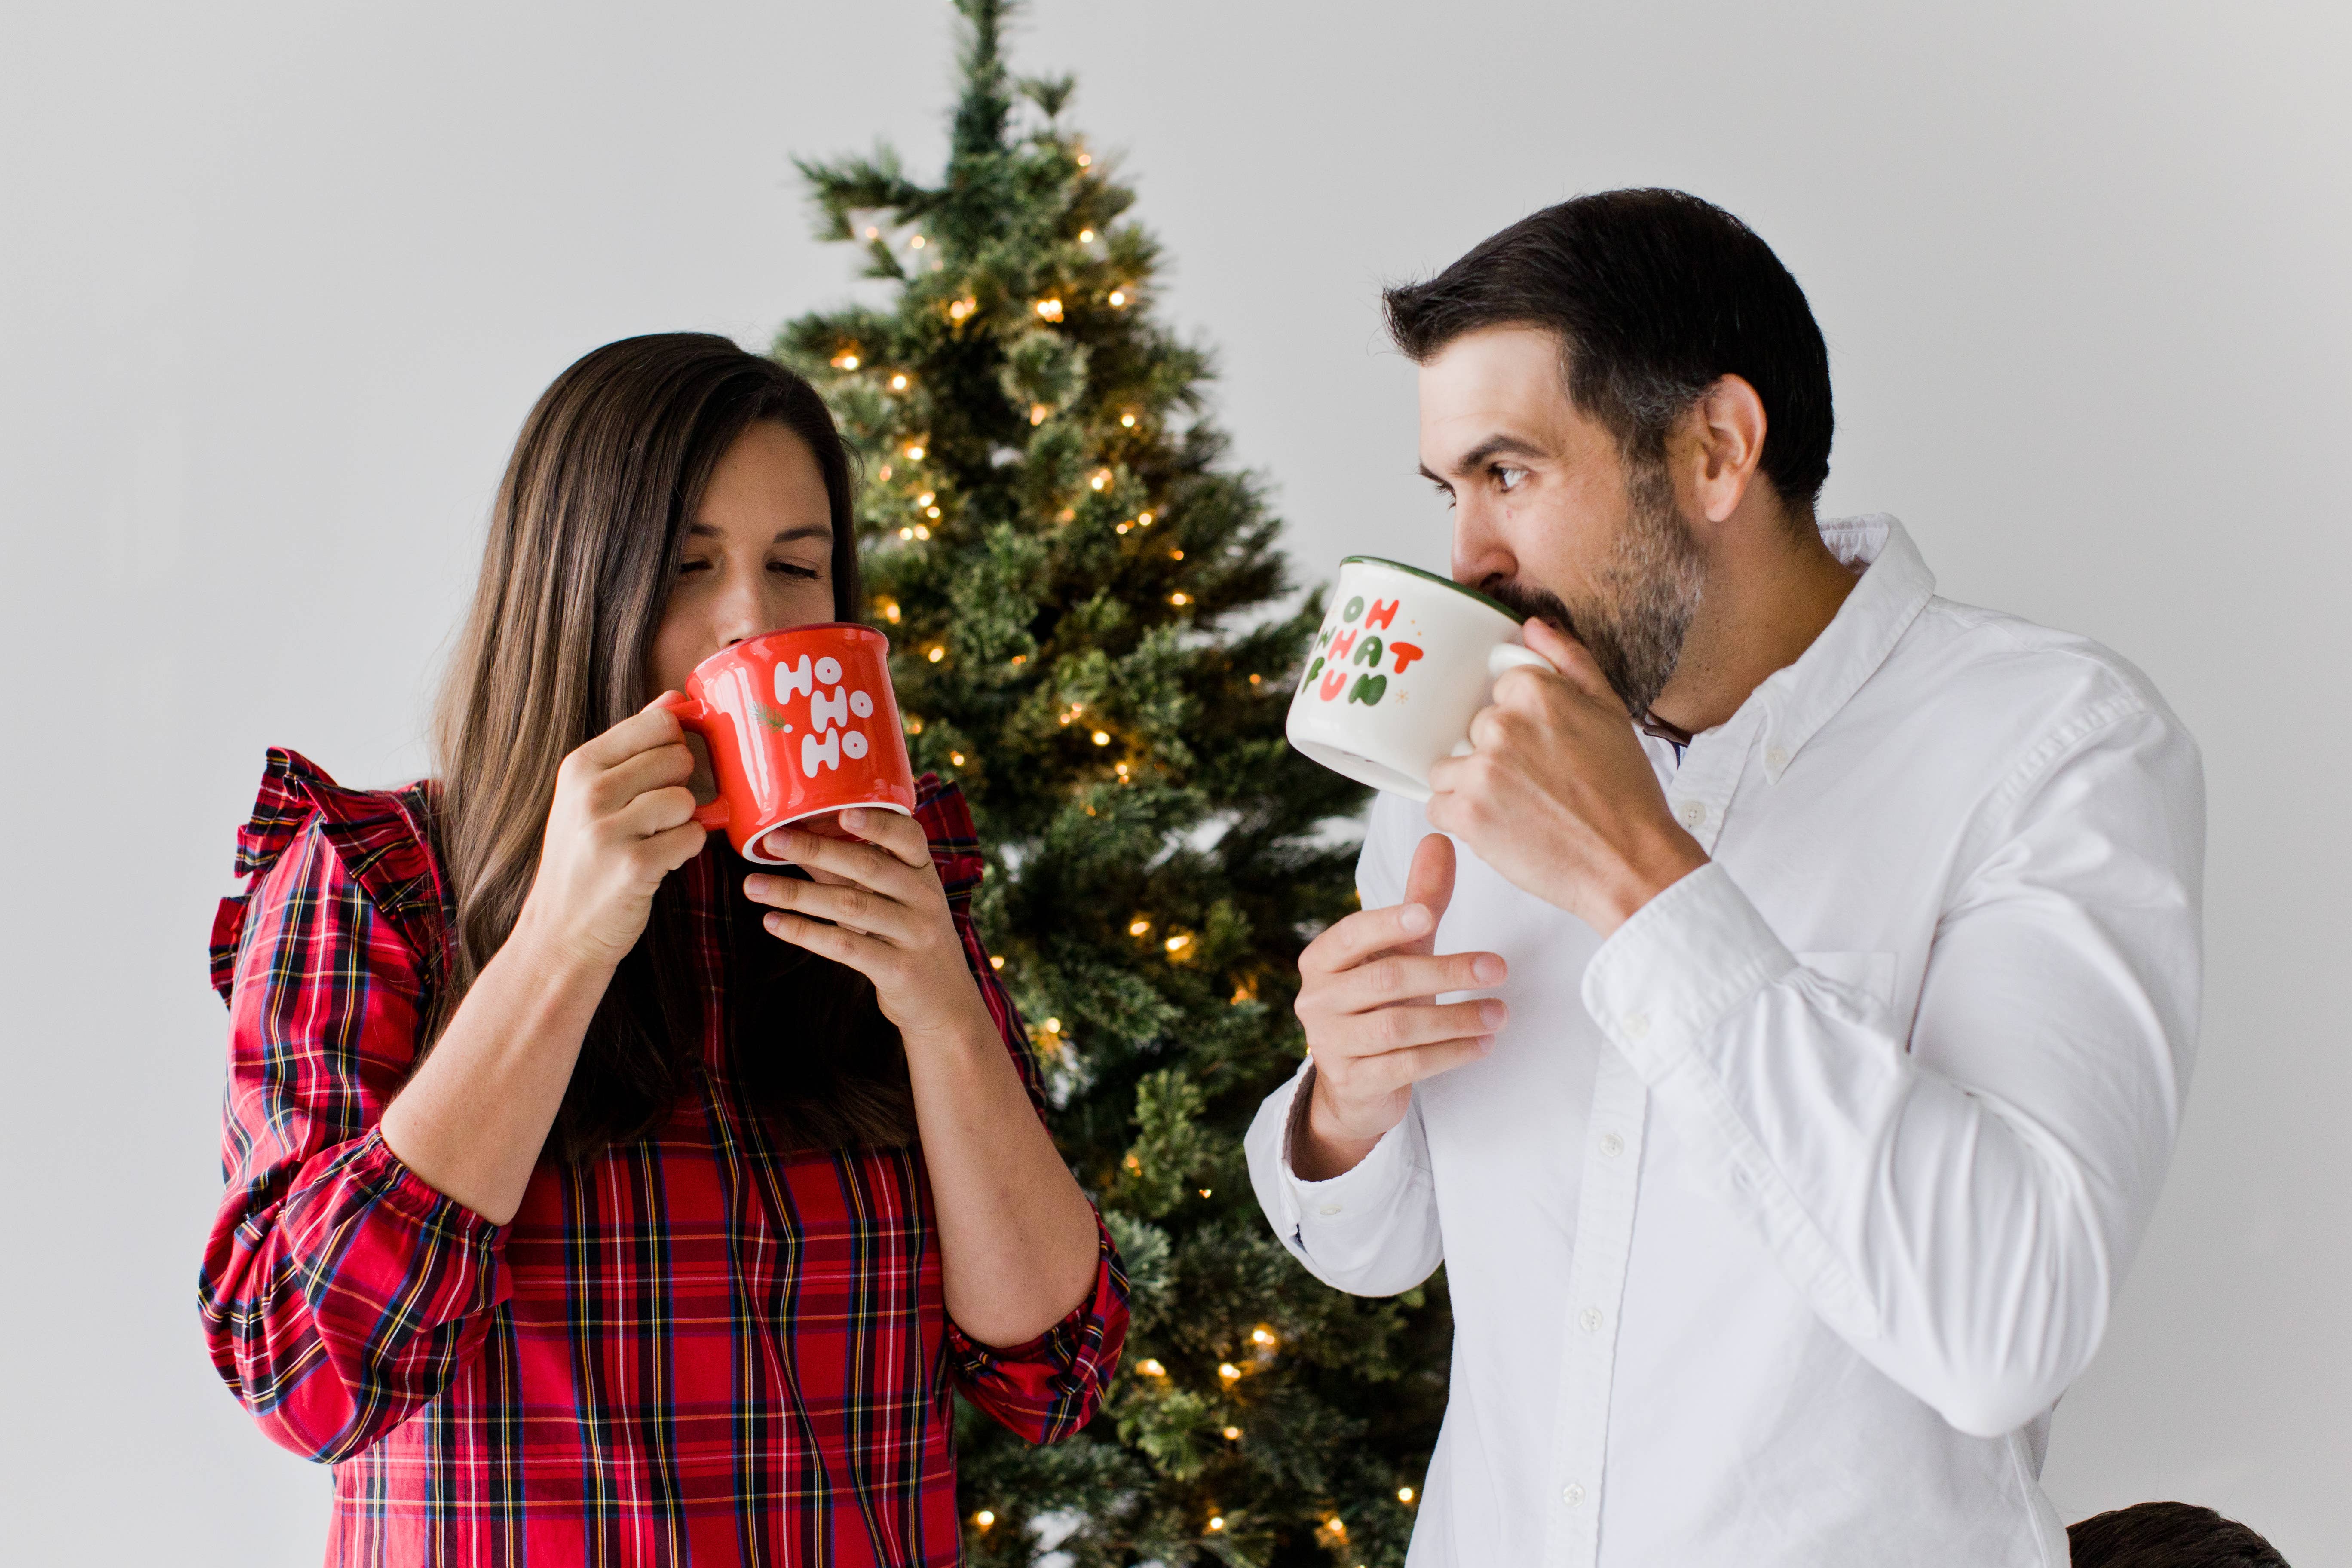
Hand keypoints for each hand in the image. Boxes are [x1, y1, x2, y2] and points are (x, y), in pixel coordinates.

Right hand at [513, 698, 707, 969]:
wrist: (560, 932)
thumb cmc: (585, 858)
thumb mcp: (592, 795)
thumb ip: (633, 746)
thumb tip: (674, 698)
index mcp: (580, 766)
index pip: (657, 722)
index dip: (675, 744)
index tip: (664, 771)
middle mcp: (590, 792)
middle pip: (678, 757)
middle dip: (680, 786)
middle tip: (654, 817)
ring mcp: (609, 829)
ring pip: (687, 800)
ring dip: (683, 823)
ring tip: (654, 841)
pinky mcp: (634, 866)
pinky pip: (693, 837)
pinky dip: (687, 850)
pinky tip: (661, 861)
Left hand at [741, 809, 995, 1048]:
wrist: (944, 1000)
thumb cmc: (907, 936)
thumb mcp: (891, 897)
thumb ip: (848, 869)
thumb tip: (795, 837)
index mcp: (923, 872)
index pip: (908, 837)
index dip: (877, 824)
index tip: (842, 813)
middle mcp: (924, 899)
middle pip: (867, 866)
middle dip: (815, 850)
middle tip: (772, 840)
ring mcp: (914, 935)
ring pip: (850, 906)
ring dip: (796, 894)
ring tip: (753, 886)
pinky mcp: (897, 970)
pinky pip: (845, 946)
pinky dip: (805, 933)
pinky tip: (773, 922)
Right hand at [1292, 834, 1507, 1178]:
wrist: (1355, 1084)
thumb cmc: (1379, 1005)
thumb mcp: (1399, 952)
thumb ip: (1419, 900)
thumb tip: (1438, 838)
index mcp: (1322, 960)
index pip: (1352, 934)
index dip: (1388, 923)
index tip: (1428, 915)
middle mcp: (1318, 1000)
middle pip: (1385, 980)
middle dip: (1446, 972)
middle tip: (1498, 968)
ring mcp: (1330, 1044)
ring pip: (1397, 1027)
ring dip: (1456, 1018)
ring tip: (1499, 1013)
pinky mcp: (1354, 1083)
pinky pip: (1406, 1066)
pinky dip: (1449, 1054)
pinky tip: (1482, 1044)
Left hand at [1423, 619, 1707, 934]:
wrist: (1629, 862)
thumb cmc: (1624, 792)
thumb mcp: (1610, 710)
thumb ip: (1569, 661)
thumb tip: (1532, 627)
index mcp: (1535, 692)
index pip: (1496, 694)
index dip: (1519, 724)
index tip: (1542, 749)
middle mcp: (1502, 725)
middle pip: (1471, 731)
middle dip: (1495, 755)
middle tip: (1537, 784)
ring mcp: (1480, 769)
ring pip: (1447, 767)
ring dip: (1471, 787)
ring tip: (1516, 807)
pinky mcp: (1466, 813)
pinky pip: (1437, 806)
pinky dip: (1461, 819)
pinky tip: (1500, 826)